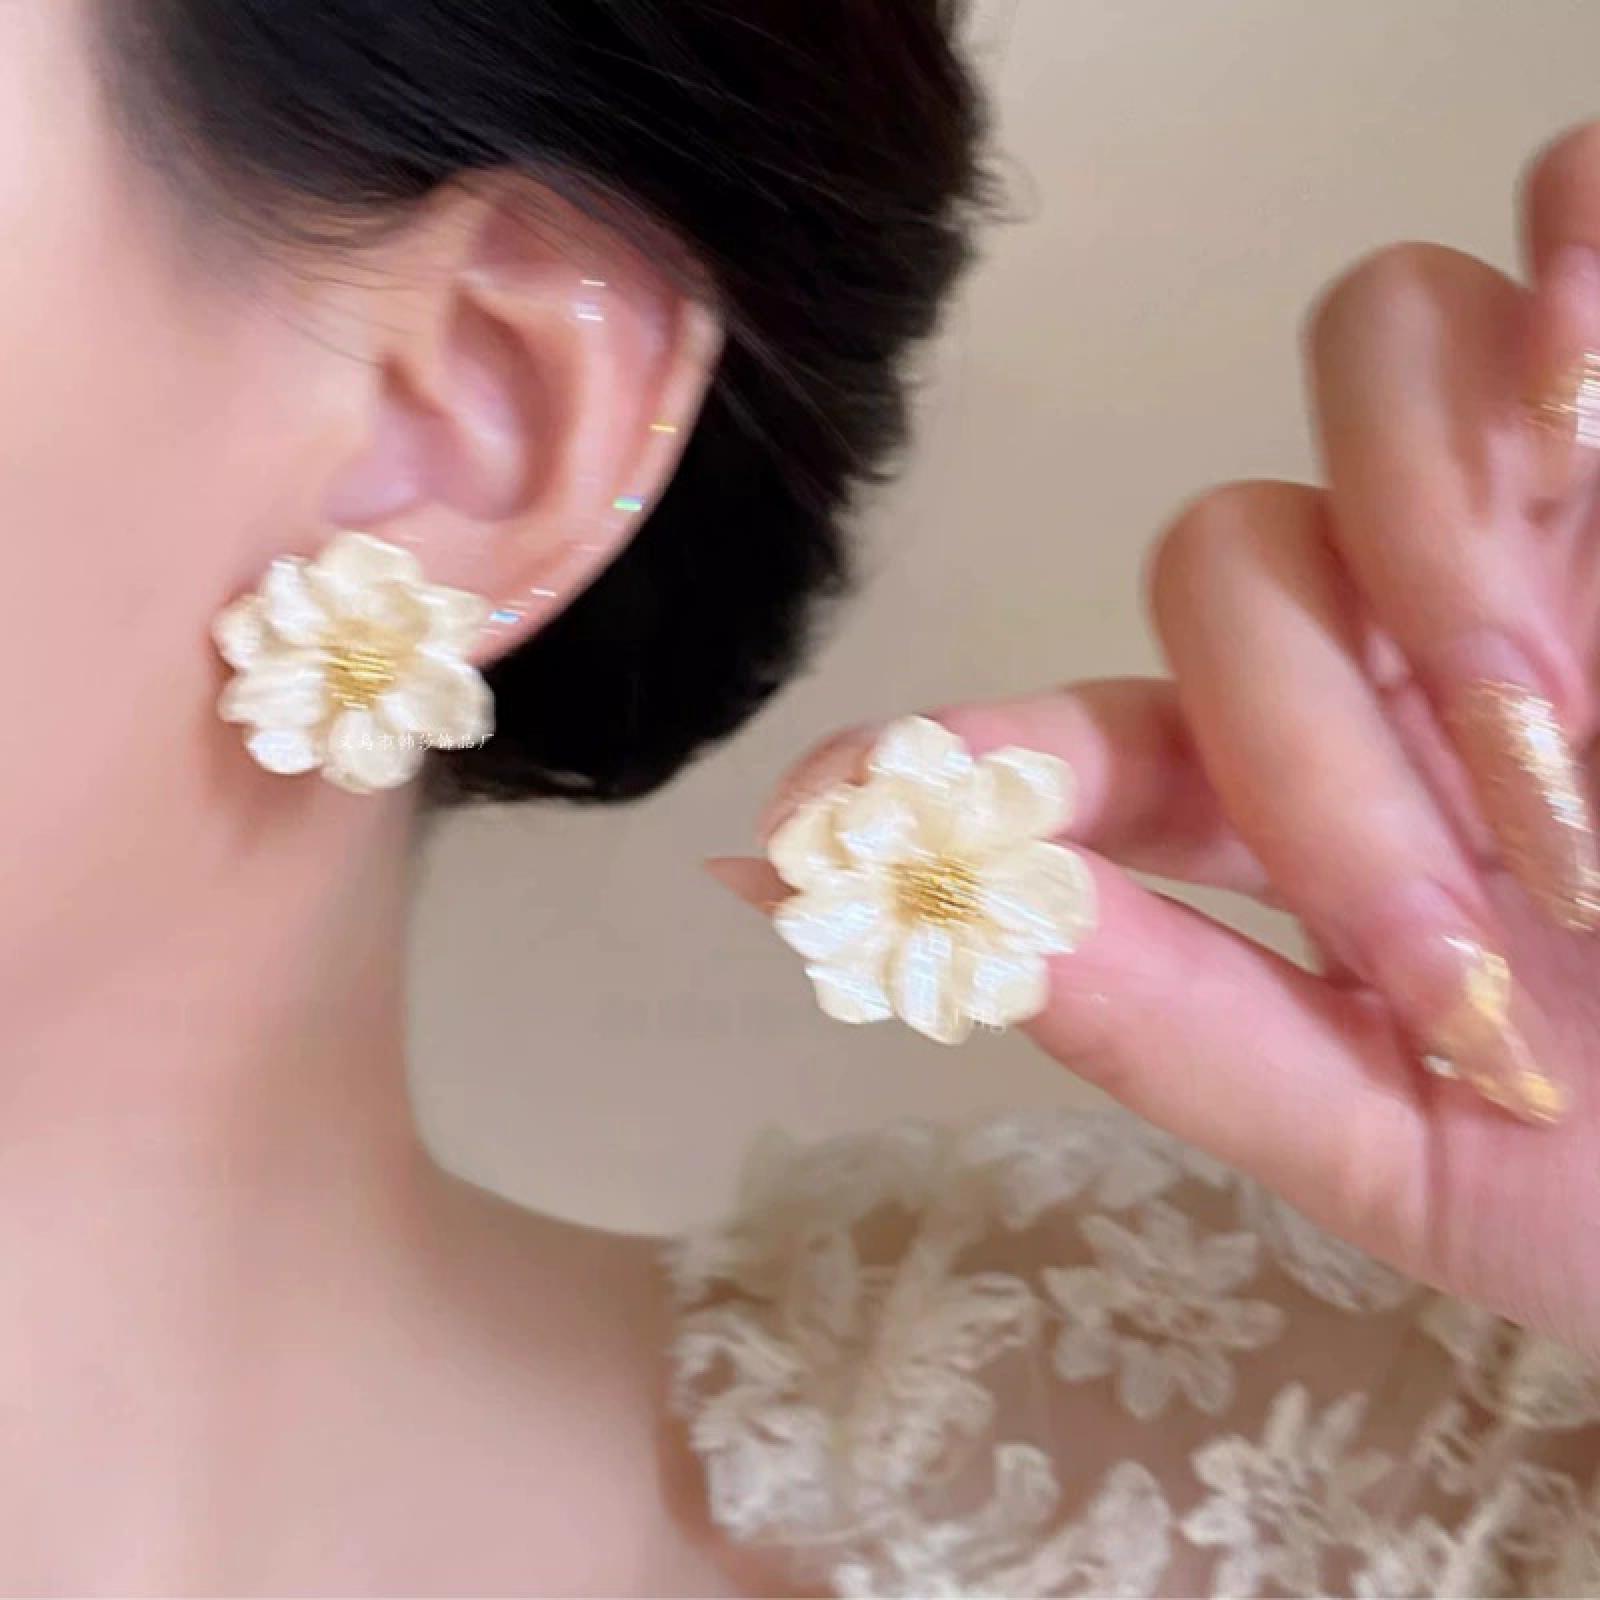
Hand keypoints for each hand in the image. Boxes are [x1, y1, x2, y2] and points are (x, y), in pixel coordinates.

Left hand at [711, 123, 1599, 1359]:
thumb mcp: (1403, 1140)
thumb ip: (1170, 1030)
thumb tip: (930, 930)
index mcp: (1317, 808)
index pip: (1096, 736)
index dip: (969, 758)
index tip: (819, 819)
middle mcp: (1408, 641)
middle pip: (1230, 556)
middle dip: (1307, 743)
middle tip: (1468, 946)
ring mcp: (1549, 516)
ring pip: (1378, 342)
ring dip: (1432, 528)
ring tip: (1567, 732)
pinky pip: (1590, 215)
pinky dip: (1582, 262)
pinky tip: (1583, 408)